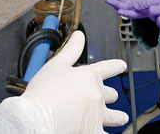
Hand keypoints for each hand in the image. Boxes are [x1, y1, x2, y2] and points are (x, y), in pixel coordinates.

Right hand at [5, 31, 127, 132]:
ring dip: (118, 117)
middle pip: (110, 94)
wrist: (37, 119)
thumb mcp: (56, 65)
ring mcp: (97, 116)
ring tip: (122, 118)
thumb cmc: (43, 93)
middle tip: (111, 97)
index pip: (107, 67)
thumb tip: (80, 35)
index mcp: (90, 76)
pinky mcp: (94, 133)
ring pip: (115, 117)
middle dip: (110, 95)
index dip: (116, 66)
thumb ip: (71, 50)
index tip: (122, 66)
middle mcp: (97, 95)